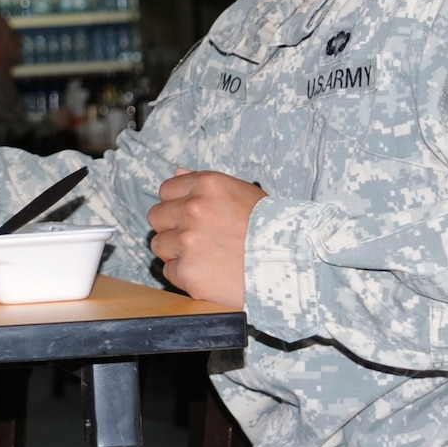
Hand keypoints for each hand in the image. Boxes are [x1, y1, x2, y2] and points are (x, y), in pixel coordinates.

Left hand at [145, 169, 264, 307]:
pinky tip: (209, 272)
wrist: (290, 265)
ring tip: (206, 256)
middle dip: (172, 227)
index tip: (191, 216)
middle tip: (198, 238)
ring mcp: (188, 242)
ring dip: (177, 251)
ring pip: (160, 245)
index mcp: (207, 186)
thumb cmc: (271, 229)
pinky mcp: (187, 271)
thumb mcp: (244, 194)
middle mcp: (194, 210)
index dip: (177, 204)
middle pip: (157, 217)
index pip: (166, 190)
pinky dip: (185, 274)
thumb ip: (205, 184)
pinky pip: (170, 271)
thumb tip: (177, 172)